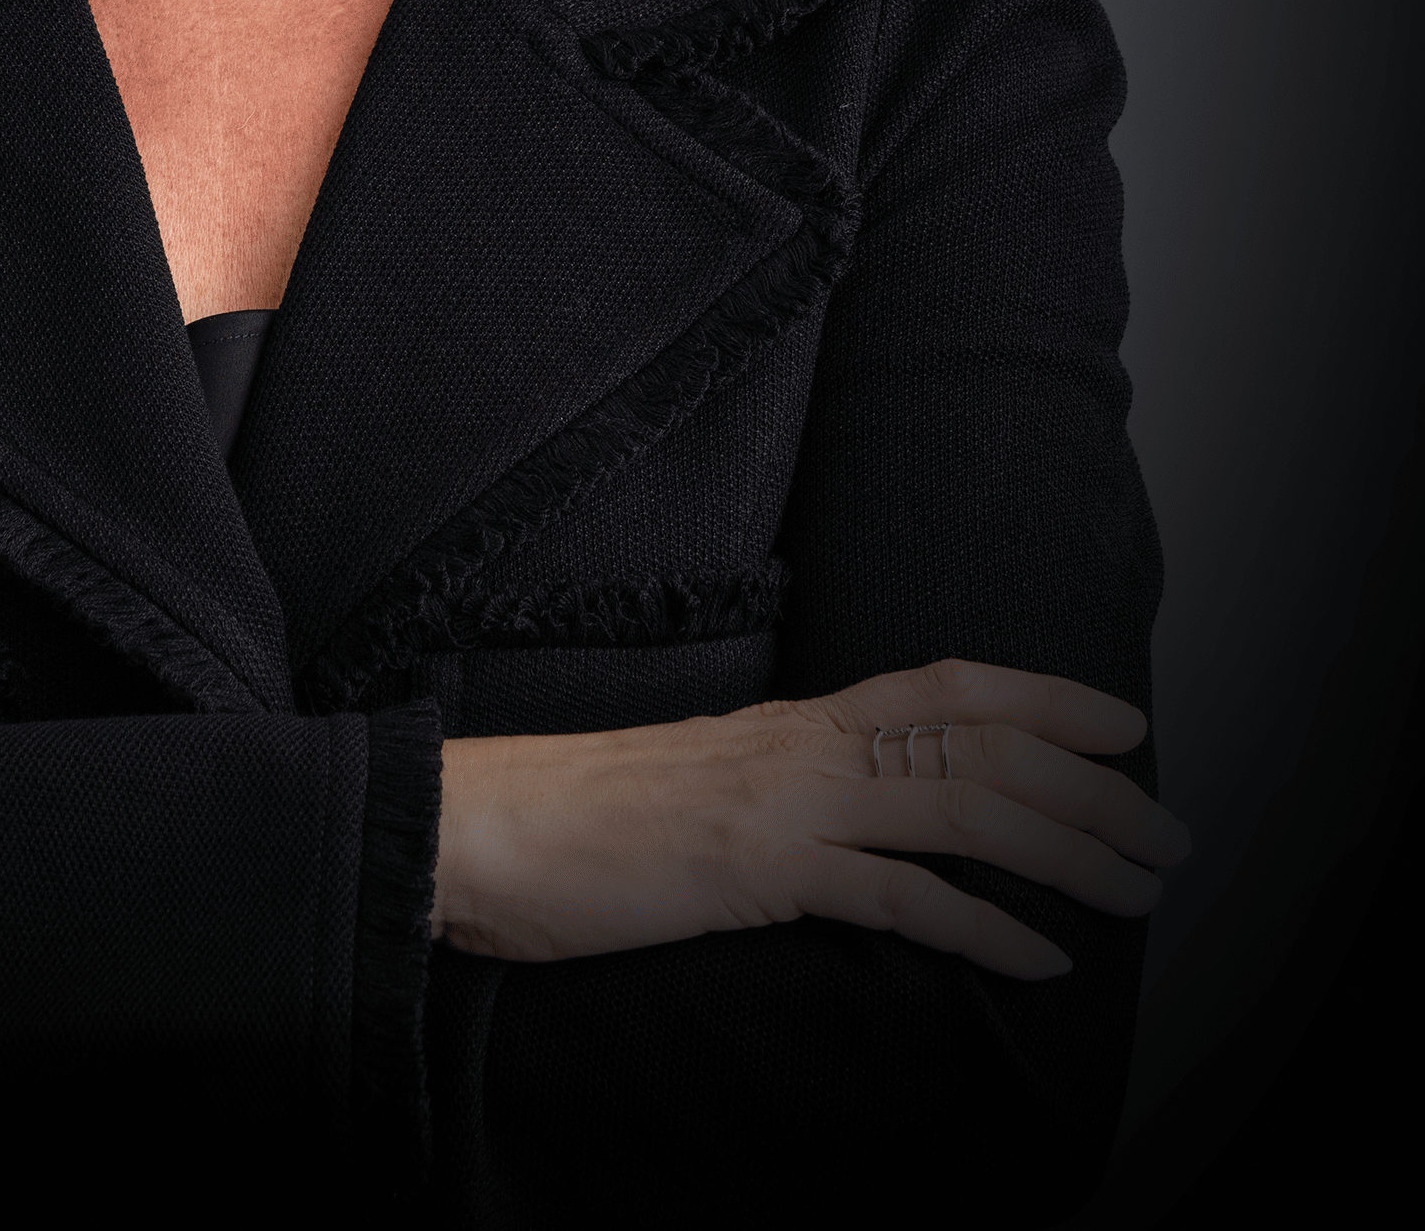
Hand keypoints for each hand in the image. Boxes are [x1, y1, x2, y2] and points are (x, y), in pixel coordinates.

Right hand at [433, 659, 1187, 979]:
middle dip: (1090, 786)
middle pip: (977, 744)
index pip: (940, 685)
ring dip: (1067, 849)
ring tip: (1137, 890)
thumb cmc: (574, 817)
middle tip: (1169, 830)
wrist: (476, 825)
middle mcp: (799, 745)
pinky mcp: (756, 868)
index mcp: (789, 722)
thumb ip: (777, 793)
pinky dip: (981, 925)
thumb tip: (849, 826)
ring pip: (959, 807)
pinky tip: (1040, 960)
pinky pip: (895, 896)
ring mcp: (781, 802)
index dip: (1042, 696)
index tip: (1122, 720)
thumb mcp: (697, 786)